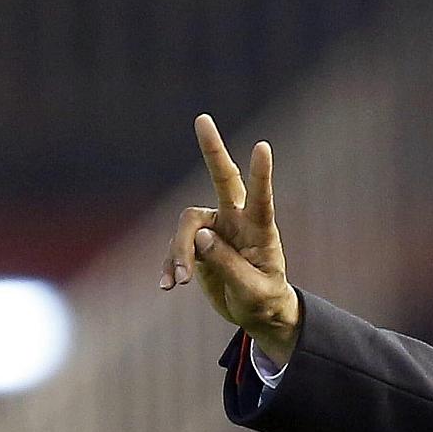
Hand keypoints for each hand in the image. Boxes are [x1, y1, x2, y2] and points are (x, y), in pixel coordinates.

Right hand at [161, 114, 299, 365]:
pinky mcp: (197, 245)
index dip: (261, 174)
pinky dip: (170, 266)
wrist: (257, 313)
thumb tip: (202, 237)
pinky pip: (176, 249)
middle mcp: (237, 221)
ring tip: (181, 283)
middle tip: (202, 118)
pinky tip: (168, 286)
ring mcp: (215, 229)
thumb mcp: (252, 291)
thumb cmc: (264, 300)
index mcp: (260, 230)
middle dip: (213, 149)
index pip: (262, 197)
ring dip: (179, 252)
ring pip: (187, 226)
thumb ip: (228, 265)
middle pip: (223, 179)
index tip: (263, 146)